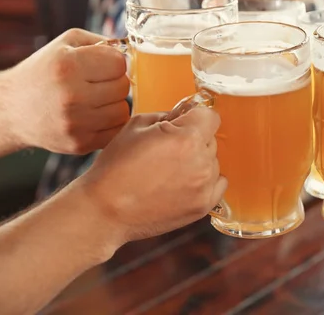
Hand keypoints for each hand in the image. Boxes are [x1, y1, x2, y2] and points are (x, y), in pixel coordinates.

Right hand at [6, 29, 129, 153]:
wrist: (11, 110)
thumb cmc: (44, 72)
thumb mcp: (65, 44)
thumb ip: (102, 42)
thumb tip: (133, 51)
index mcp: (68, 66)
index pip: (119, 63)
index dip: (113, 62)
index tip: (101, 65)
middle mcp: (71, 96)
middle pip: (123, 87)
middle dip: (114, 82)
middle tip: (97, 83)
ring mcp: (76, 124)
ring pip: (123, 110)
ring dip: (113, 104)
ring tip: (94, 99)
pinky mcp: (80, 144)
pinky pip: (116, 131)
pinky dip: (110, 123)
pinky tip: (93, 115)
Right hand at [77, 107, 226, 242]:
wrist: (105, 210)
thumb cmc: (116, 167)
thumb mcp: (136, 126)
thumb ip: (167, 114)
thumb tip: (184, 113)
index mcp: (186, 138)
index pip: (210, 116)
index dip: (195, 116)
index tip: (184, 122)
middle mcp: (201, 162)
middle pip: (211, 139)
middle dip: (194, 139)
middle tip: (167, 150)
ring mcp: (204, 186)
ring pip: (213, 162)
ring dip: (198, 161)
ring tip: (169, 171)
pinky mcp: (203, 205)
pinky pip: (218, 184)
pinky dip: (205, 181)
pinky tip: (182, 183)